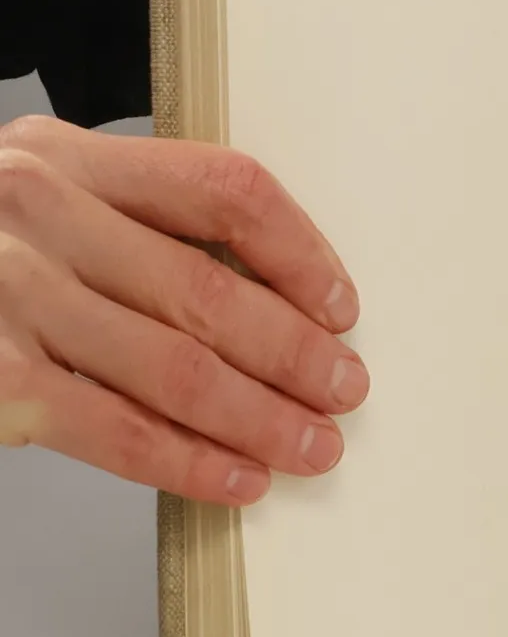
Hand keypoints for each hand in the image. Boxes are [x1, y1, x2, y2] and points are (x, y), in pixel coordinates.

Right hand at [0, 117, 366, 503]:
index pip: (224, 191)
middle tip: (345, 390)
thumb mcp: (33, 203)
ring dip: (265, 417)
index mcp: (65, 157)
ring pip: (180, 368)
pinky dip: (192, 462)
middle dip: (297, 354)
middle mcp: (35, 213)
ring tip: (313, 445)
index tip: (340, 305)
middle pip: (212, 291)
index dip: (301, 253)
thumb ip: (129, 227)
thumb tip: (269, 305)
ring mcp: (8, 294)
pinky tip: (238, 478)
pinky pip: (119, 430)